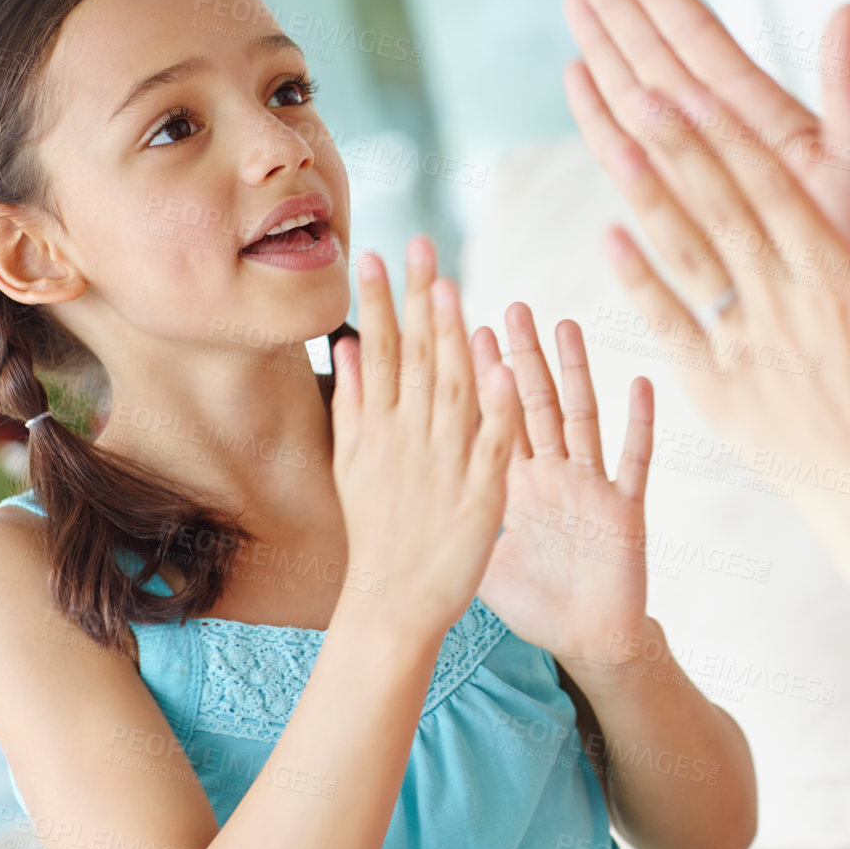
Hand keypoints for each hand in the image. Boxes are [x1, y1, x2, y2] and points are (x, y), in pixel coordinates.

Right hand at [330, 237, 520, 638]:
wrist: (393, 602)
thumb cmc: (378, 532)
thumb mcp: (353, 463)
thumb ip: (354, 403)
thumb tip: (347, 346)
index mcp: (381, 429)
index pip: (382, 352)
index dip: (380, 302)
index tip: (378, 253)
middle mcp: (410, 439)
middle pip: (417, 358)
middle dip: (418, 300)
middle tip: (422, 246)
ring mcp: (447, 463)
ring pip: (452, 389)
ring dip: (452, 338)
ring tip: (452, 288)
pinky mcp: (483, 493)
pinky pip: (495, 442)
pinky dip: (498, 406)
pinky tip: (502, 367)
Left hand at [469, 303, 654, 669]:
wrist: (589, 641)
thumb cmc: (541, 604)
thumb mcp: (489, 556)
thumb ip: (461, 517)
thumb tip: (413, 490)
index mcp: (519, 484)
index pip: (495, 420)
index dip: (480, 377)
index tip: (461, 329)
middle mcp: (555, 474)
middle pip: (535, 403)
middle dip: (524, 357)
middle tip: (510, 308)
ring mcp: (591, 486)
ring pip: (582, 417)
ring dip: (576, 373)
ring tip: (565, 327)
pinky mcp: (623, 508)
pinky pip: (633, 460)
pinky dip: (640, 424)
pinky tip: (641, 385)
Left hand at [562, 6, 849, 543]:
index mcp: (836, 280)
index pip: (775, 189)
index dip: (731, 136)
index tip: (697, 88)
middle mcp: (783, 303)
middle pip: (722, 208)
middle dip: (679, 146)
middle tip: (639, 89)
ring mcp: (745, 346)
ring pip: (688, 257)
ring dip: (648, 199)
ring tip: (613, 144)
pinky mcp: (717, 389)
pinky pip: (672, 327)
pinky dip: (641, 283)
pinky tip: (610, 240)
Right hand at [566, 0, 849, 262]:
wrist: (838, 315)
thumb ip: (846, 86)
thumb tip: (849, 8)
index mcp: (760, 112)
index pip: (699, 37)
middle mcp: (718, 133)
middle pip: (658, 56)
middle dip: (618, 7)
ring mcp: (691, 167)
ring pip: (634, 96)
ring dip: (602, 48)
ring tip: (572, 2)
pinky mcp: (668, 209)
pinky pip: (624, 157)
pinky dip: (598, 117)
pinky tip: (577, 78)